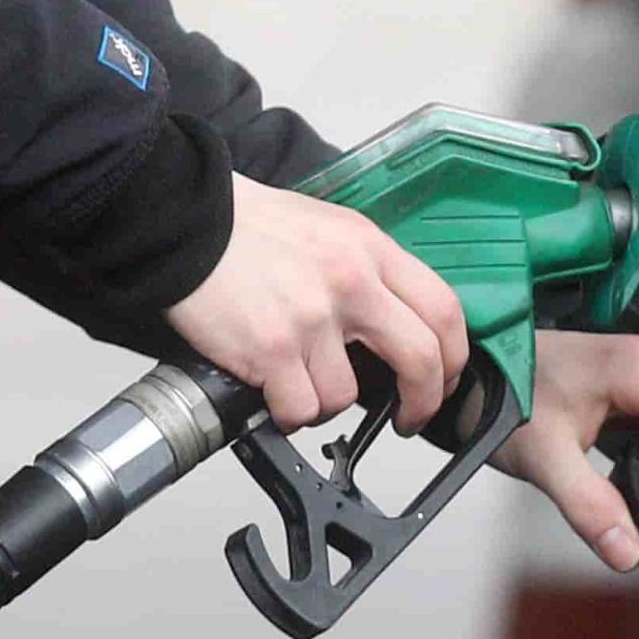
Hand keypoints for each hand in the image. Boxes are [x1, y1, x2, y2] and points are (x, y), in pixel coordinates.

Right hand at [166, 173, 465, 434]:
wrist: (185, 221)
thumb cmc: (246, 227)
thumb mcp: (327, 228)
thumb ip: (366, 271)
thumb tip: (392, 328)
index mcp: (369, 248)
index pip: (443, 309)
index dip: (453, 358)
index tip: (442, 379)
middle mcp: (350, 281)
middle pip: (421, 359)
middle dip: (422, 401)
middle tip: (409, 417)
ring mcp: (313, 317)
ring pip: (347, 396)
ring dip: (324, 402)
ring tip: (297, 383)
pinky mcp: (273, 348)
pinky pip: (300, 409)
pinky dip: (286, 412)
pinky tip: (271, 391)